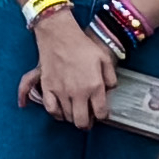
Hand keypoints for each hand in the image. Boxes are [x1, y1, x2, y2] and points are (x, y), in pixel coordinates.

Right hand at [22, 5, 119, 128]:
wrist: (59, 35)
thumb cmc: (82, 45)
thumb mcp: (104, 59)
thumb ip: (111, 78)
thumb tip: (110, 90)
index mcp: (94, 86)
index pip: (101, 113)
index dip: (103, 116)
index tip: (101, 113)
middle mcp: (78, 92)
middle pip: (82, 122)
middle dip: (87, 124)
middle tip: (89, 118)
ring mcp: (61, 91)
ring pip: (68, 117)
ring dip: (73, 117)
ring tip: (76, 111)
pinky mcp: (47, 87)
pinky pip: (51, 109)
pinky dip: (56, 114)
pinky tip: (61, 111)